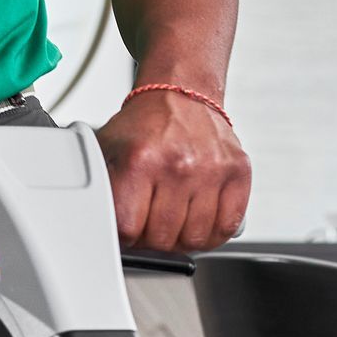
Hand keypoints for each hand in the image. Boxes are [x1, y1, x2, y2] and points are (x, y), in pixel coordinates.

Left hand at [96, 86, 250, 253]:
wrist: (181, 95)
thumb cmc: (146, 126)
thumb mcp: (110, 150)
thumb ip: (102, 189)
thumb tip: (99, 227)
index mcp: (140, 160)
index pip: (128, 228)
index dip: (124, 236)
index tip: (126, 231)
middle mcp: (177, 165)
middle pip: (162, 239)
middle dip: (151, 240)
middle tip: (149, 227)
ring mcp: (210, 170)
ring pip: (195, 239)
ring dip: (181, 241)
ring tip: (174, 225)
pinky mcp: (237, 172)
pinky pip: (227, 227)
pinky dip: (212, 235)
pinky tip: (200, 224)